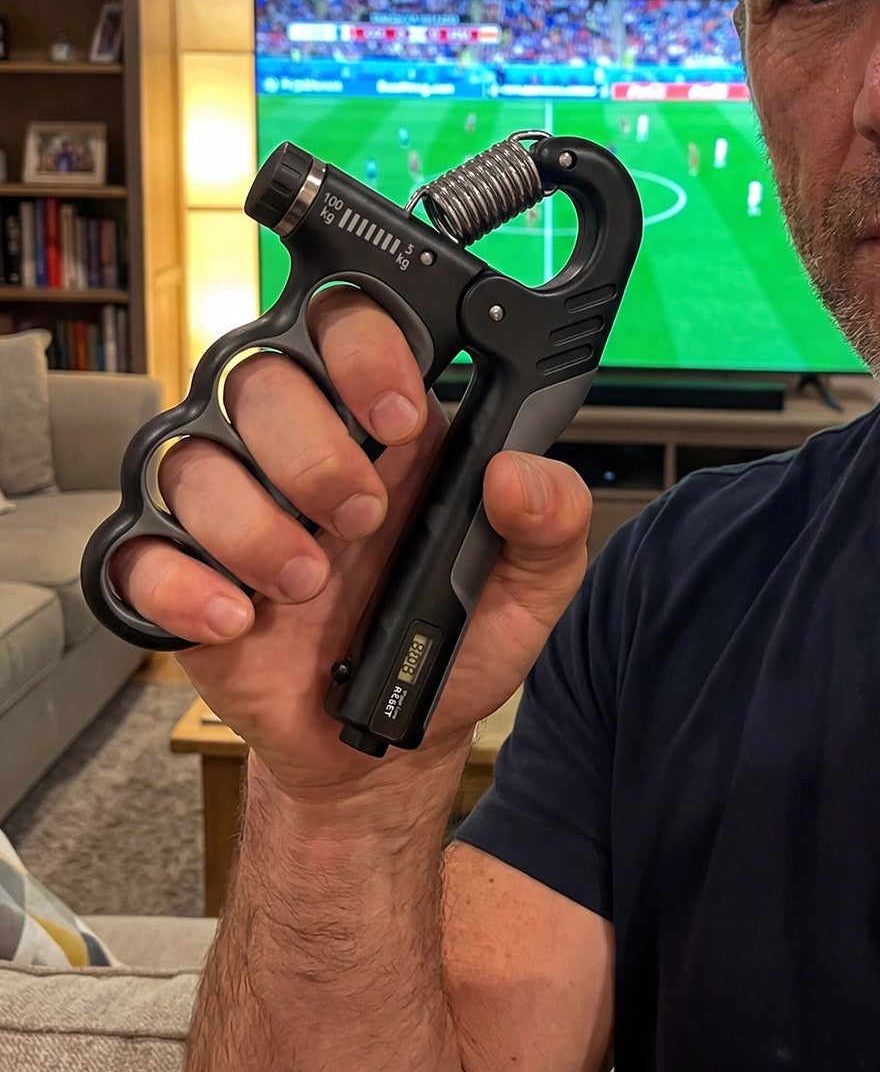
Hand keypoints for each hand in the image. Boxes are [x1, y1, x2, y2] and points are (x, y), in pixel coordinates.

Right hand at [110, 290, 591, 797]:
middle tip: (359, 518)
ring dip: (251, 523)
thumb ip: (552, 521)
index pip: (346, 321)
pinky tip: (237, 619)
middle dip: (310, 448)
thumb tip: (517, 474)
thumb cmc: (447, 644)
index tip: (399, 418)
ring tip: (306, 583)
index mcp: (377, 422)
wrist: (382, 749)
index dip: (361, 349)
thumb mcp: (529, 589)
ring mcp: (226, 507)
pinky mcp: (174, 576)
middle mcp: (291, 446)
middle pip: (256, 377)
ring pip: (191, 458)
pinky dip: (181, 585)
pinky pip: (135, 551)